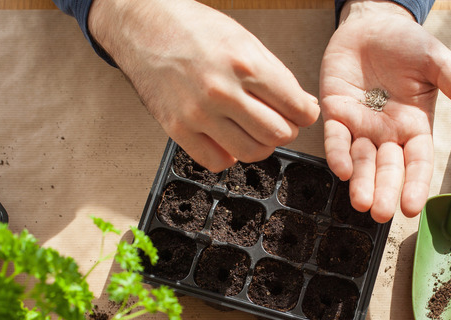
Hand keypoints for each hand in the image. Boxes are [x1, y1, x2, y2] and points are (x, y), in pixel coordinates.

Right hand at [88, 0, 319, 170]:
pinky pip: (216, 161)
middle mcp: (222, 91)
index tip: (301, 113)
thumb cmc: (194, 30)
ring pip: (251, 152)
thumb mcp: (245, 41)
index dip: (305, 114)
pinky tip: (228, 139)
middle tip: (279, 122)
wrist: (145, 26)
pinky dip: (229, 156)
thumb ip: (277, 76)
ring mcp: (198, 113)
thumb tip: (304, 106)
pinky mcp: (177, 128)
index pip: (296, 108)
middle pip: (277, 134)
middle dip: (285, 130)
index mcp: (244, 64)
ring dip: (260, 146)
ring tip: (255, 132)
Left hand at [320, 0, 450, 222]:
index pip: (417, 163)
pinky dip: (337, 153)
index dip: (415, 185)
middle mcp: (387, 133)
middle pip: (387, 169)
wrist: (372, 23)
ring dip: (360, 182)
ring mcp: (360, 125)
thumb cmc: (407, 43)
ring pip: (360, 161)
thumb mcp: (438, 63)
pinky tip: (341, 170)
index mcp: (415, 127)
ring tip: (360, 203)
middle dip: (384, 191)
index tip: (413, 208)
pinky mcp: (335, 113)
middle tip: (381, 214)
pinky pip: (335, 138)